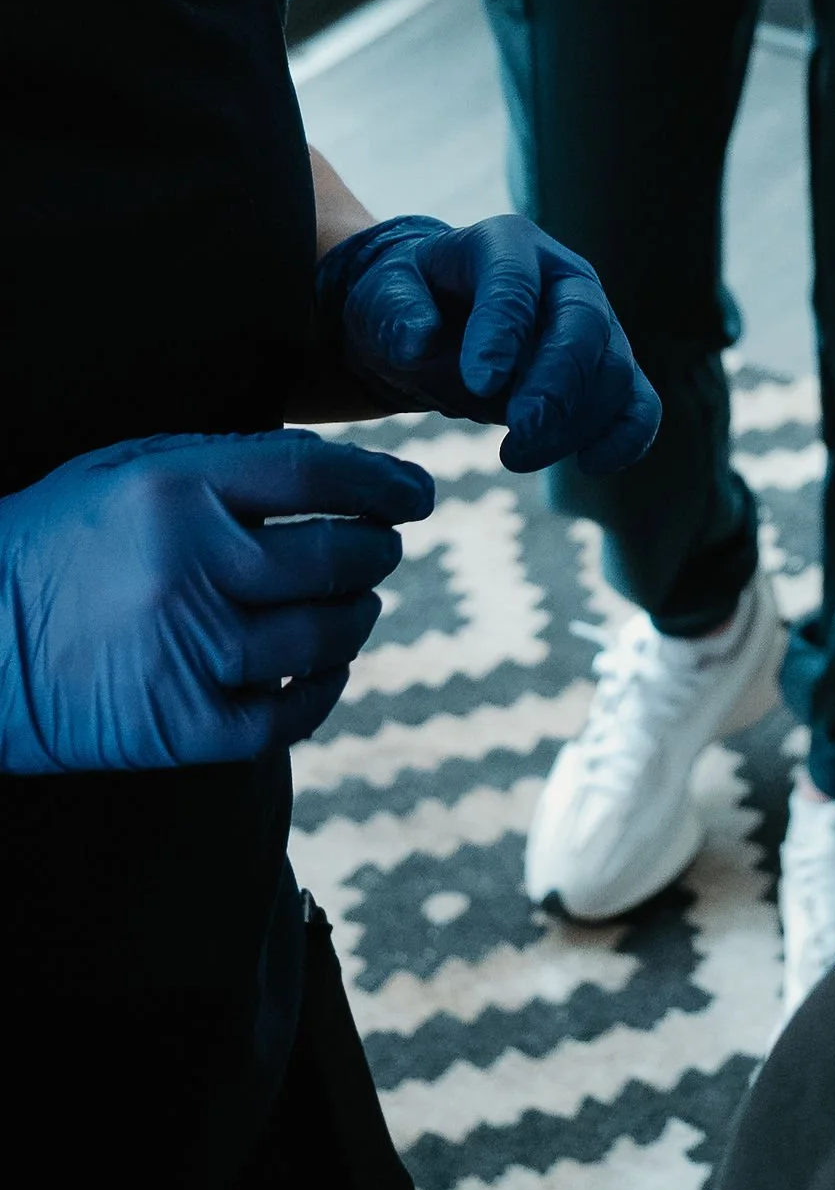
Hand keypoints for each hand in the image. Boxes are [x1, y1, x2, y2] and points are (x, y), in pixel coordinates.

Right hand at [0, 430, 432, 772]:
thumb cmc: (60, 542)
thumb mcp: (129, 469)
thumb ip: (228, 462)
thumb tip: (339, 471)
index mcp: (176, 491)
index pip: (318, 476)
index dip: (385, 482)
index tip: (420, 492)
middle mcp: (189, 567)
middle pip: (336, 558)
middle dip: (378, 552)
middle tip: (383, 548)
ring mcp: (185, 652)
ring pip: (323, 636)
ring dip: (357, 618)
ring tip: (356, 604)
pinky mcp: (178, 727)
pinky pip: (288, 715)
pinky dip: (324, 691)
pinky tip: (325, 669)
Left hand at [317, 214, 661, 475]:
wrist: (435, 319)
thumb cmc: (408, 303)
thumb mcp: (381, 297)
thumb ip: (397, 312)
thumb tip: (417, 341)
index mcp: (506, 243)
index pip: (515, 281)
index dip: (502, 330)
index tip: (479, 382)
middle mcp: (564, 276)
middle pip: (585, 323)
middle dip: (558, 384)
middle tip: (519, 435)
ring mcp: (595, 322)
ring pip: (614, 369)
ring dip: (575, 422)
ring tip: (513, 455)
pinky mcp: (606, 369)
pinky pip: (639, 402)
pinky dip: (627, 435)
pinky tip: (592, 464)